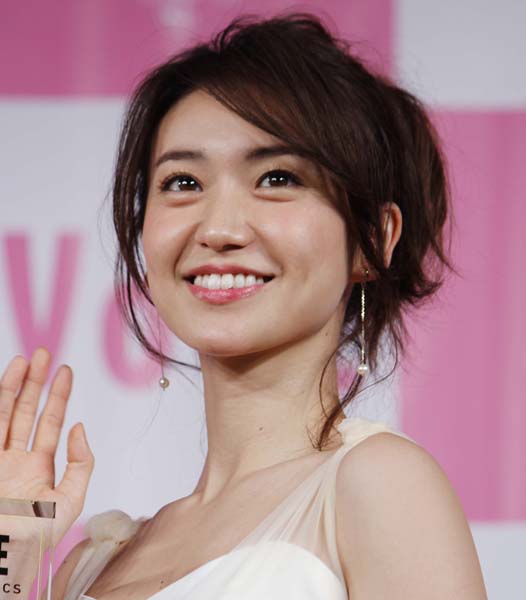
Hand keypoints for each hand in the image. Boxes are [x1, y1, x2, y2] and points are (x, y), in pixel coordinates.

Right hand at [0, 347, 94, 548]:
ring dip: (13, 386)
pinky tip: (2, 384)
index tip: (66, 371)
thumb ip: (81, 464)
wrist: (4, 556)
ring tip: (24, 359)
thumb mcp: (69, 501)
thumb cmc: (35, 539)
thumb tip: (80, 428)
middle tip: (43, 353)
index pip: (50, 422)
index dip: (58, 396)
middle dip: (35, 382)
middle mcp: (15, 458)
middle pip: (26, 411)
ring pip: (5, 414)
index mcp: (38, 466)